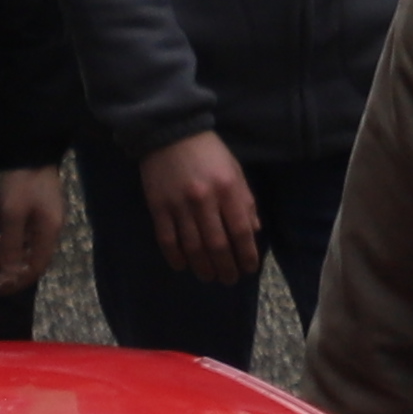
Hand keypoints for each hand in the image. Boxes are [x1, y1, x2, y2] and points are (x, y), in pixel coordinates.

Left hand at [0, 160, 67, 298]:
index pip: (37, 266)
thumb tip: (12, 274)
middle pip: (33, 259)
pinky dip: (9, 244)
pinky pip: (23, 236)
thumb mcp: (12, 215)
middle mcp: (50, 229)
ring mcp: (43, 219)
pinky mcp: (34, 211)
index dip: (19, 281)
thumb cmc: (20, 184)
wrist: (28, 151)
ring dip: (8, 258)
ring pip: (26, 248)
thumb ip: (12, 245)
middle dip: (11, 271)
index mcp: (49, 232)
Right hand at [140, 127, 263, 286]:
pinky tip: (183, 266)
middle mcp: (205, 200)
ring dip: (202, 266)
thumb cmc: (209, 152)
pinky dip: (175, 256)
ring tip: (209, 277)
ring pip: (192, 246)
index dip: (246, 254)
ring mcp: (179, 205)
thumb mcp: (235, 171)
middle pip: (217, 244)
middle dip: (225, 266)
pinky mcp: (158, 207)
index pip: (241, 230)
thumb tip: (254, 231)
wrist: (170, 133)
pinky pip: (167, 239)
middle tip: (229, 280)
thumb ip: (245, 201)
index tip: (249, 269)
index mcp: (228, 189)